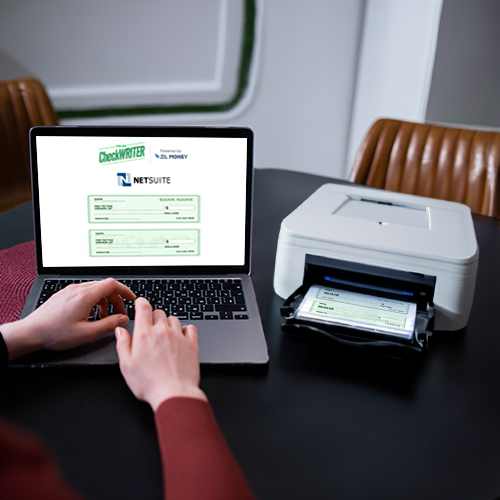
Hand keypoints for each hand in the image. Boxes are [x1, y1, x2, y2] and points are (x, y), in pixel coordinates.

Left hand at [1, 278, 135, 359]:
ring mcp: (69, 290)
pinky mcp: (64, 294)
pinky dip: (93, 302)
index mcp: (85, 296)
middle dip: (116, 300)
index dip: (125, 290)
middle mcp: (77, 289)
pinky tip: (89, 316)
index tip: (131, 299)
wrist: (30, 333)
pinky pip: (85, 292)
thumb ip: (108, 325)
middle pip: (105, 287)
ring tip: (102, 318)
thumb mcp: (86, 333)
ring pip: (95, 290)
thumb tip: (123, 319)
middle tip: (119, 315)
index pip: (112, 284)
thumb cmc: (54, 334)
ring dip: (104, 302)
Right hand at [115, 297, 206, 410]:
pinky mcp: (191, 344)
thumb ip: (123, 345)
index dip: (141, 302)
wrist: (174, 393)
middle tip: (150, 329)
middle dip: (153, 317)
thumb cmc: (149, 384)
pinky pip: (190, 327)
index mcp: (144, 335)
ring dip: (168, 324)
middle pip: (159, 312)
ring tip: (164, 336)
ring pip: (173, 319)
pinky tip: (180, 338)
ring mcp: (179, 337)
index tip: (140, 304)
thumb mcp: (126, 366)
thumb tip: (120, 331)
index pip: (144, 307)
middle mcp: (162, 332)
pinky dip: (185, 329)